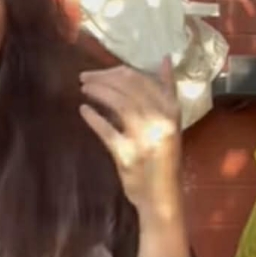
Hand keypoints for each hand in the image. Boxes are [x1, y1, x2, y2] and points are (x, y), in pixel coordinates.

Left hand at [79, 57, 181, 222]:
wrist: (162, 197)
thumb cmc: (164, 157)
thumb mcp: (171, 122)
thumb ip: (166, 91)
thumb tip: (165, 58)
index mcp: (172, 111)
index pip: (142, 80)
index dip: (118, 72)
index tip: (101, 72)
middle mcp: (161, 122)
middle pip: (128, 88)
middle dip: (103, 79)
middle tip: (85, 77)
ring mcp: (145, 138)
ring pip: (120, 104)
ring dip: (98, 92)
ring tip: (83, 89)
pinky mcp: (128, 155)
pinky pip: (107, 131)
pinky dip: (93, 118)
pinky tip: (83, 110)